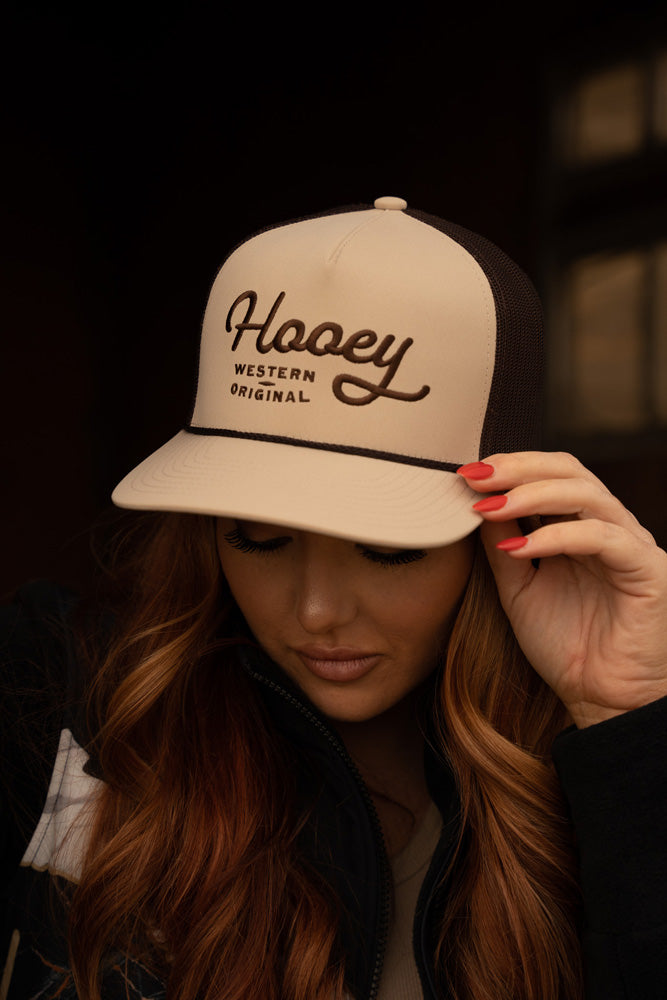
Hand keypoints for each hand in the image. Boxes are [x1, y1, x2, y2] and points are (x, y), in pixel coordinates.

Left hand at [458, 452, 666, 727]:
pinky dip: (558, 537)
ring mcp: (631, 545)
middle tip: (476, 475)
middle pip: (570, 470)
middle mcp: (609, 527)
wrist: (601, 701)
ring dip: (533, 495)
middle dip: (519, 468)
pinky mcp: (648, 570)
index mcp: (581, 526)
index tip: (466, 473)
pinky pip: (604, 538)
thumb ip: (502, 547)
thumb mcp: (518, 589)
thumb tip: (477, 503)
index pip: (551, 474)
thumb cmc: (565, 646)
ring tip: (491, 506)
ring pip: (588, 494)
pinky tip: (521, 547)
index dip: (511, 467)